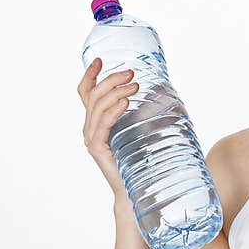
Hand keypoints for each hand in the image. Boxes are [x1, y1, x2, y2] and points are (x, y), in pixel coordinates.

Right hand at [77, 57, 138, 198]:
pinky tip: (125, 102)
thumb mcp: (141, 128)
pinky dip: (113, 110)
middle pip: (93, 94)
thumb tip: (161, 88)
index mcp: (97, 121)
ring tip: (134, 85)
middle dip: (112, 79)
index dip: (91, 75)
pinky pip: (102, 124)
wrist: (139, 188)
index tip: (100, 60)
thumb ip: (143, 110)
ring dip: (116, 91)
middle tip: (131, 72)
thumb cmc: (141, 158)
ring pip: (97, 106)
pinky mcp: (97, 148)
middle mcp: (90, 128)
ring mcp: (92, 138)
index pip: (86, 93)